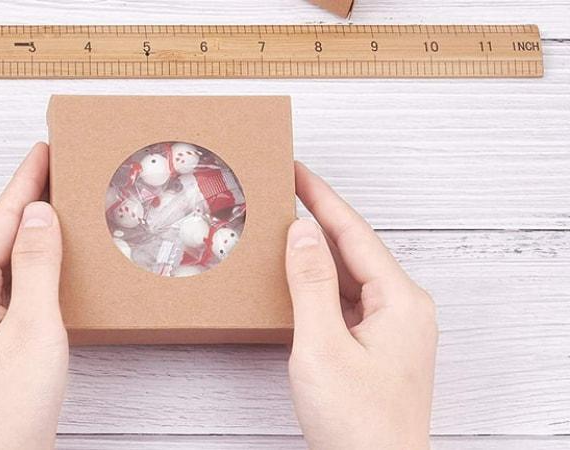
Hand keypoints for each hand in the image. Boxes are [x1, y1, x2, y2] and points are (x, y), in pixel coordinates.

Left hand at [0, 143, 67, 449]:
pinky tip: (53, 264)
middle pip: (1, 234)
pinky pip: (13, 286)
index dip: (27, 180)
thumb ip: (36, 265)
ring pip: (8, 261)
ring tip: (62, 206)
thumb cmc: (8, 407)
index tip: (46, 147)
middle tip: (60, 168)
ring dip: (35, 233)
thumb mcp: (33, 327)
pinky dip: (36, 266)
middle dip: (31, 200)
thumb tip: (38, 212)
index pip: (1, 218)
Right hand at [286, 162, 437, 449]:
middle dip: (316, 221)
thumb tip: (302, 233)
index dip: (321, 198)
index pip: (353, 233)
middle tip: (284, 193)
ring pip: (349, 278)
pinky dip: (320, 288)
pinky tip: (298, 283)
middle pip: (354, 251)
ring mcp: (393, 330)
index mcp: (400, 301)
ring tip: (283, 231)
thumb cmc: (359, 424)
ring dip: (316, 255)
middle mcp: (403, 309)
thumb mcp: (323, 346)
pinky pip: (347, 303)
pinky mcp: (378, 349)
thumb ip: (311, 285)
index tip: (297, 170)